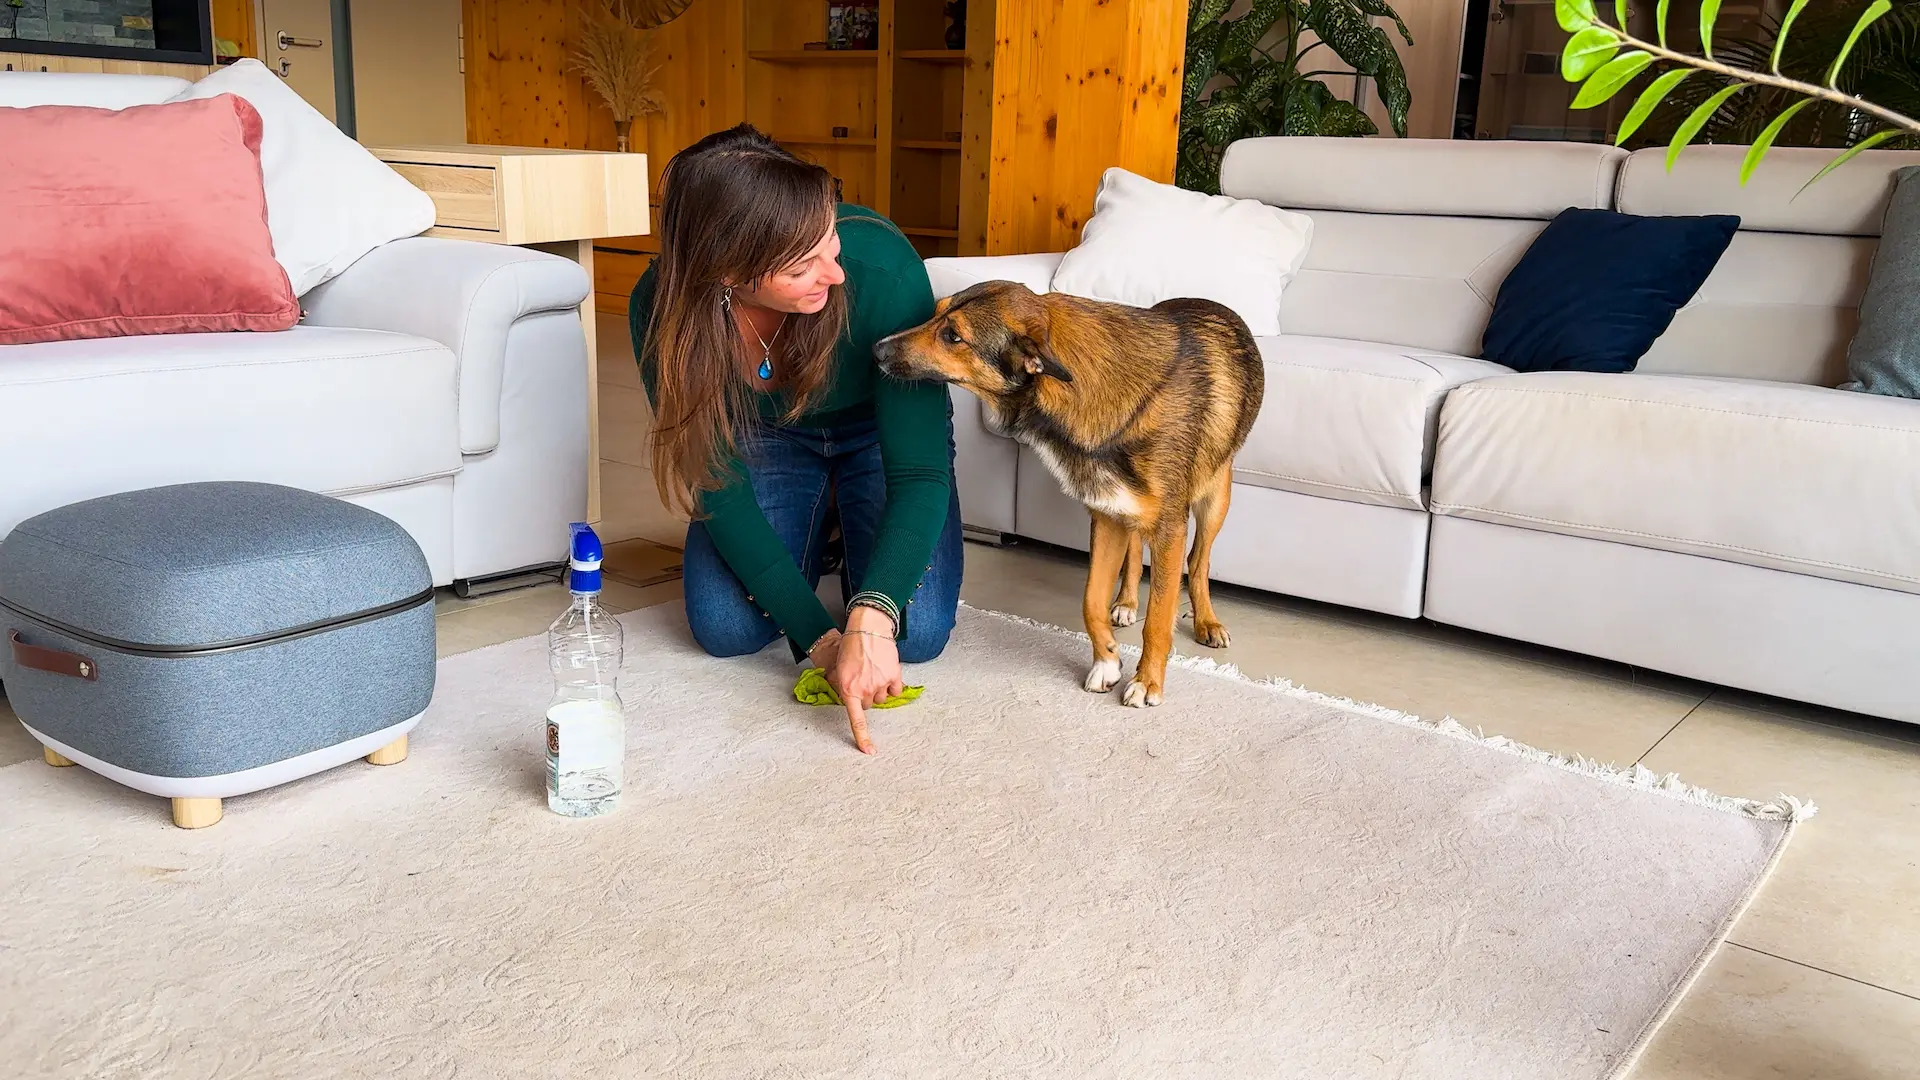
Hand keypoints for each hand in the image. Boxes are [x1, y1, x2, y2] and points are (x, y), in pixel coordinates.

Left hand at [828, 605, 903, 753]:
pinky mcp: (894, 676)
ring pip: (882, 698)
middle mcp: (865, 689)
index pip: (856, 720)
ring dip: (879, 689)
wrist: (867, 628)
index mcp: (848, 689)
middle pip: (868, 704)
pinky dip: (892, 684)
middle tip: (862, 678)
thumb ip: (844, 686)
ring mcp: (880, 684)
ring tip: (873, 670)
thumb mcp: (840, 668)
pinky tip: (886, 671)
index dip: (863, 738)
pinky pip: (895, 690)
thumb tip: (850, 698)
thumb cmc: (851, 646)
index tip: (869, 751)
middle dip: (865, 695)